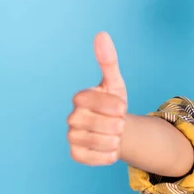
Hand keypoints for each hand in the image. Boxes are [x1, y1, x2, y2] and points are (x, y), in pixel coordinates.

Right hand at [67, 32, 127, 164]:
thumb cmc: (114, 104)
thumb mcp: (115, 84)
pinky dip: (108, 155)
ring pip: (95, 141)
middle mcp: (72, 117)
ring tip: (116, 134)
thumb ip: (108, 61)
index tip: (121, 107)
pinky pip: (92, 158)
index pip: (88, 99)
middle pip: (92, 123)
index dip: (109, 104)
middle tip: (121, 123)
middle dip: (114, 124)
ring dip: (114, 139)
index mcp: (80, 98)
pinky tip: (112, 148)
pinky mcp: (76, 154)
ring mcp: (72, 136)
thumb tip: (101, 34)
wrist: (117, 129)